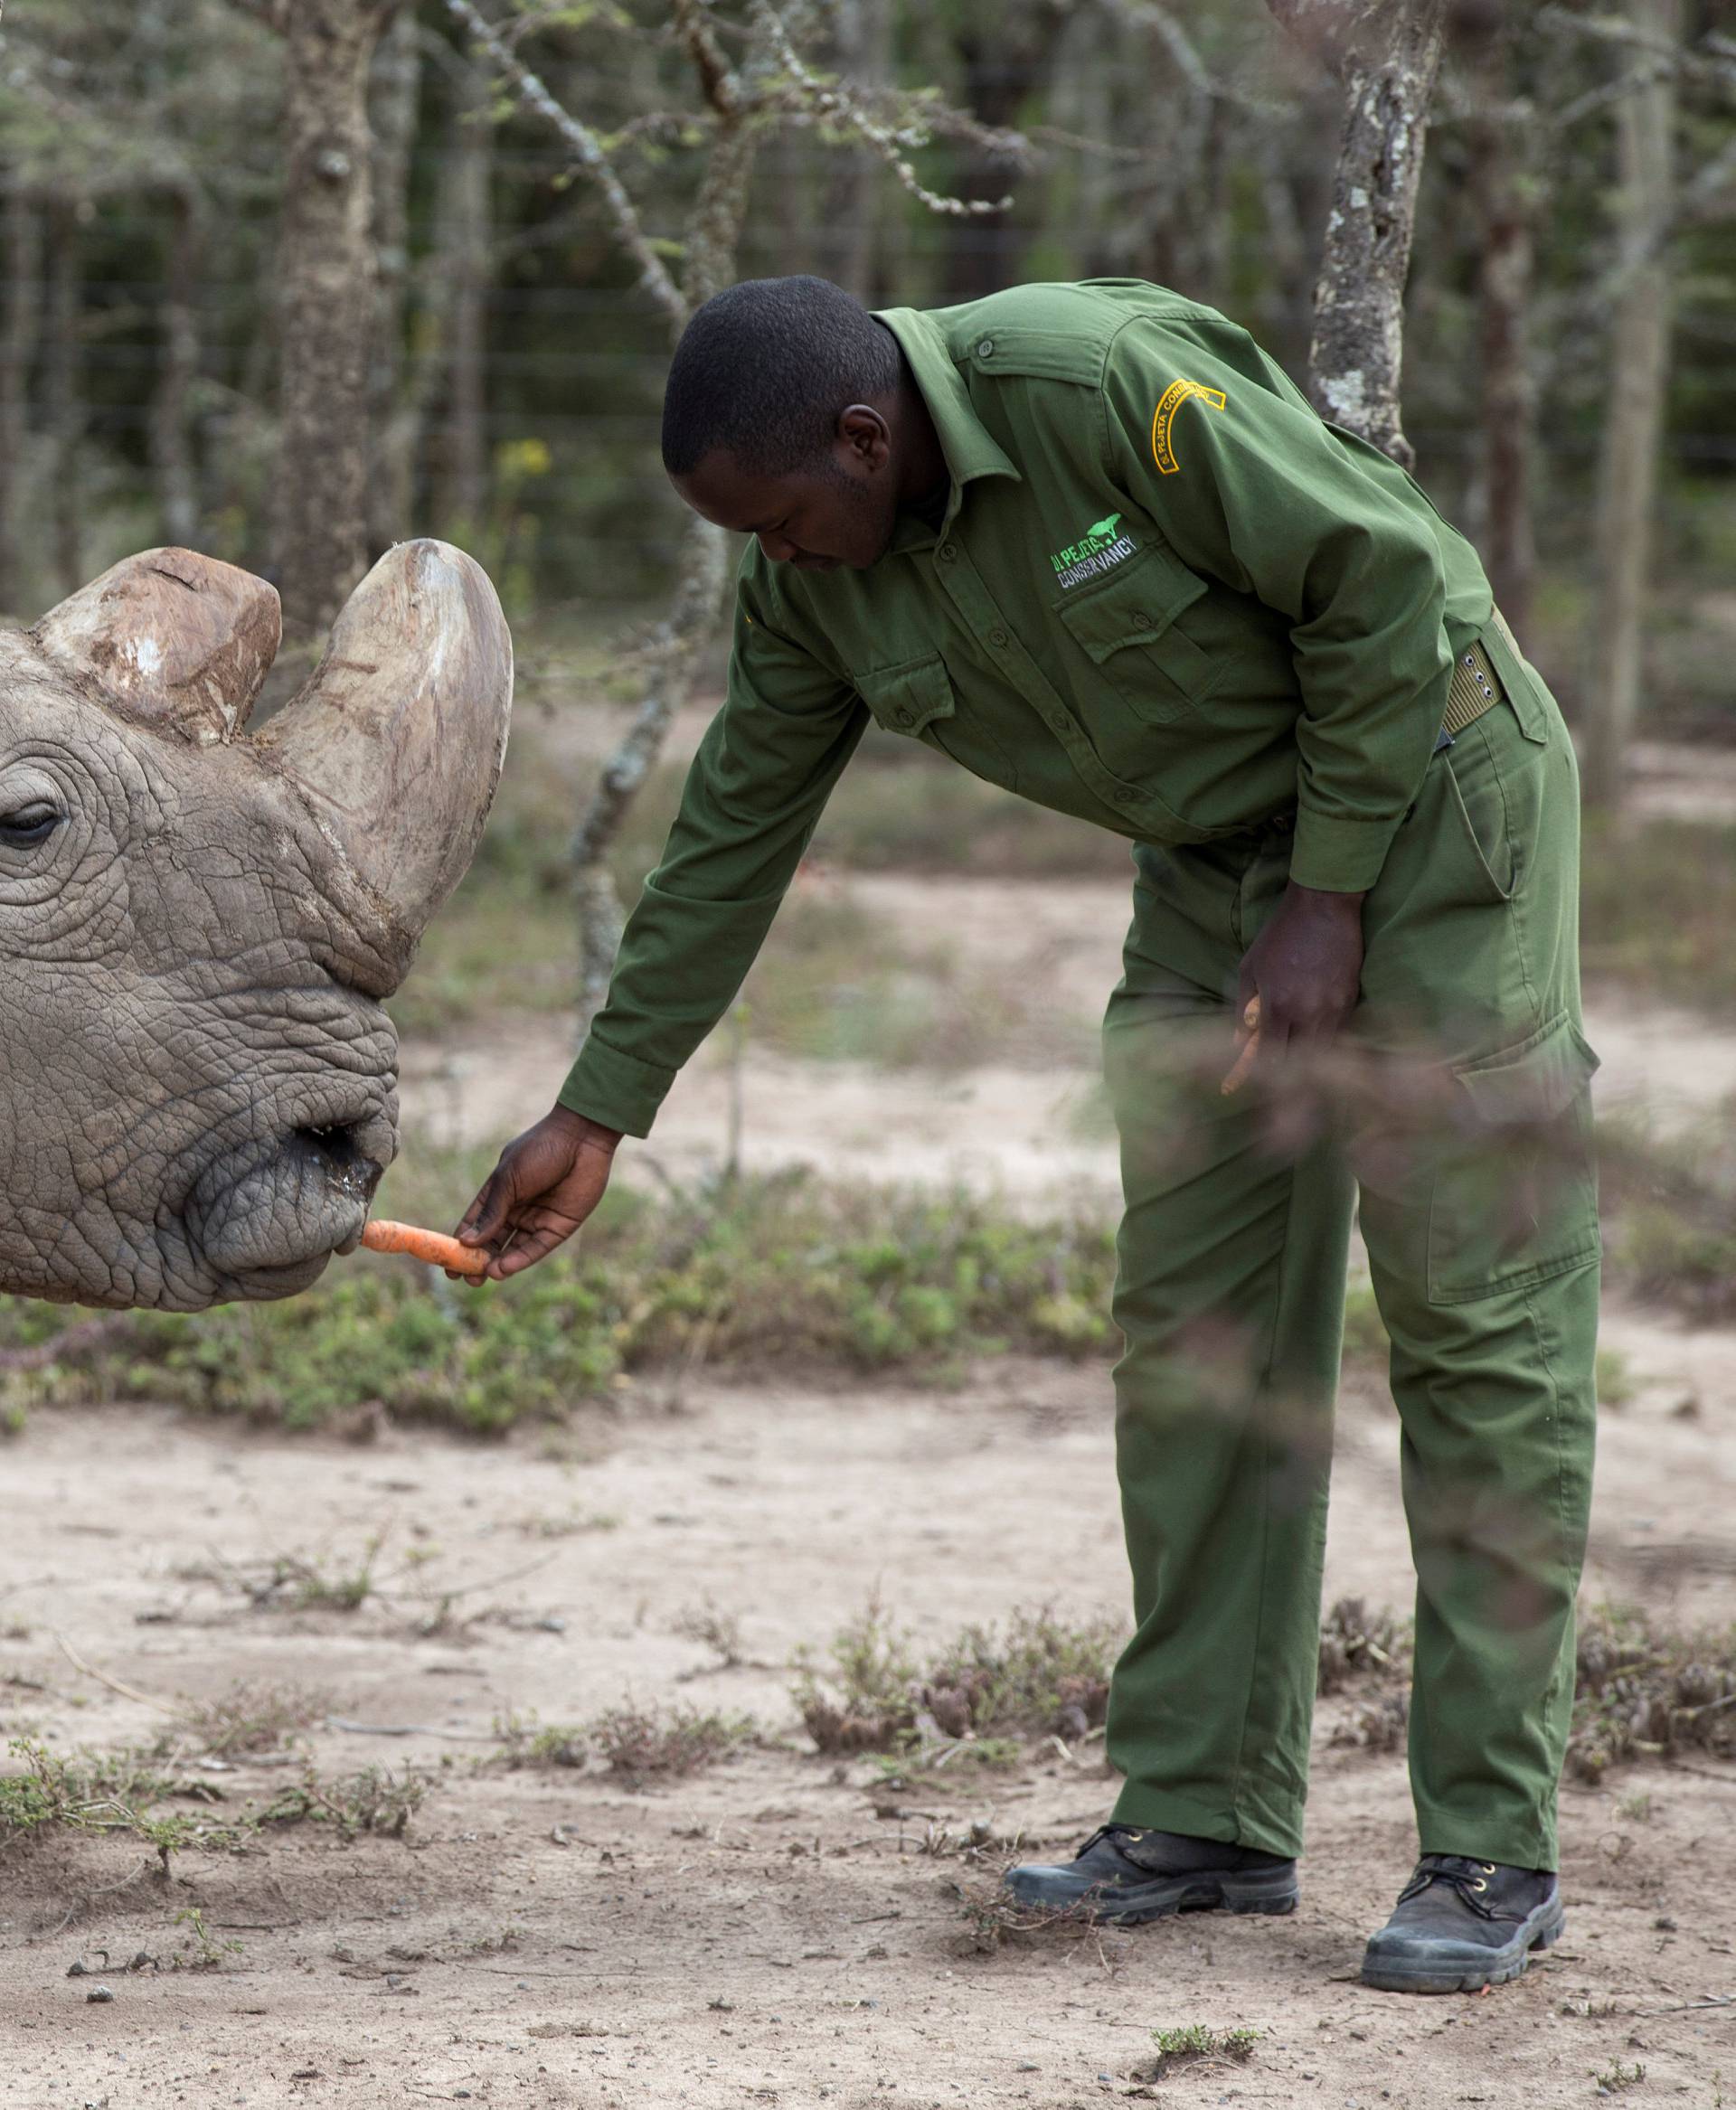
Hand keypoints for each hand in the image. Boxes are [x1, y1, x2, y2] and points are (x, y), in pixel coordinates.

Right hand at [452, 1106, 621, 1281]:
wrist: (581, 1138)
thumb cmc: (539, 1151)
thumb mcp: (508, 1180)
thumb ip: (491, 1212)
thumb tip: (466, 1241)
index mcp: (499, 1193)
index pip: (476, 1223)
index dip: (461, 1244)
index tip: (449, 1265)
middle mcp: (517, 1209)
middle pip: (493, 1241)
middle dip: (479, 1260)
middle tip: (466, 1278)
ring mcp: (538, 1219)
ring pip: (514, 1248)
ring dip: (498, 1263)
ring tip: (485, 1274)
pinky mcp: (558, 1227)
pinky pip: (536, 1247)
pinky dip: (520, 1259)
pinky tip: (503, 1268)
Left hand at [1229, 880, 1364, 1083]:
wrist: (1324, 908)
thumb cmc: (1280, 936)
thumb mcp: (1250, 968)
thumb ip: (1242, 1008)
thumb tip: (1239, 1042)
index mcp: (1278, 1007)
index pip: (1271, 1056)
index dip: (1264, 1068)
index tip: (1259, 1070)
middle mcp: (1308, 1014)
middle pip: (1299, 1061)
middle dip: (1287, 1068)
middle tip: (1279, 1069)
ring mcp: (1334, 1009)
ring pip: (1323, 1051)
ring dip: (1309, 1057)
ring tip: (1299, 1056)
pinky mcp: (1352, 1001)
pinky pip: (1340, 1034)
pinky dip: (1327, 1040)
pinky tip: (1317, 1037)